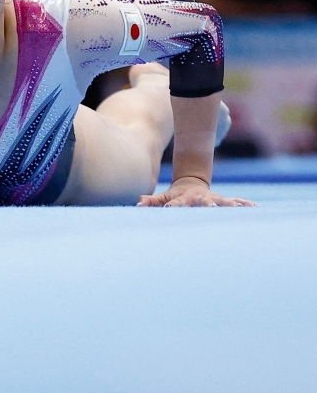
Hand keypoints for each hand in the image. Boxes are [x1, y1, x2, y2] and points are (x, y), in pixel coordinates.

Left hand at [137, 176, 254, 206]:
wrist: (192, 183)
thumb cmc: (175, 196)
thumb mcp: (163, 197)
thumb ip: (152, 201)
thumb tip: (138, 203)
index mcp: (185, 198)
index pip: (177, 203)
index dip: (172, 205)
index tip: (169, 208)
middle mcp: (200, 198)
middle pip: (204, 201)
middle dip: (207, 205)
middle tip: (211, 207)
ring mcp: (213, 198)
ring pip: (223, 201)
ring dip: (230, 205)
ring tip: (240, 208)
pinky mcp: (223, 200)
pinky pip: (235, 202)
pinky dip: (244, 204)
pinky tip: (255, 207)